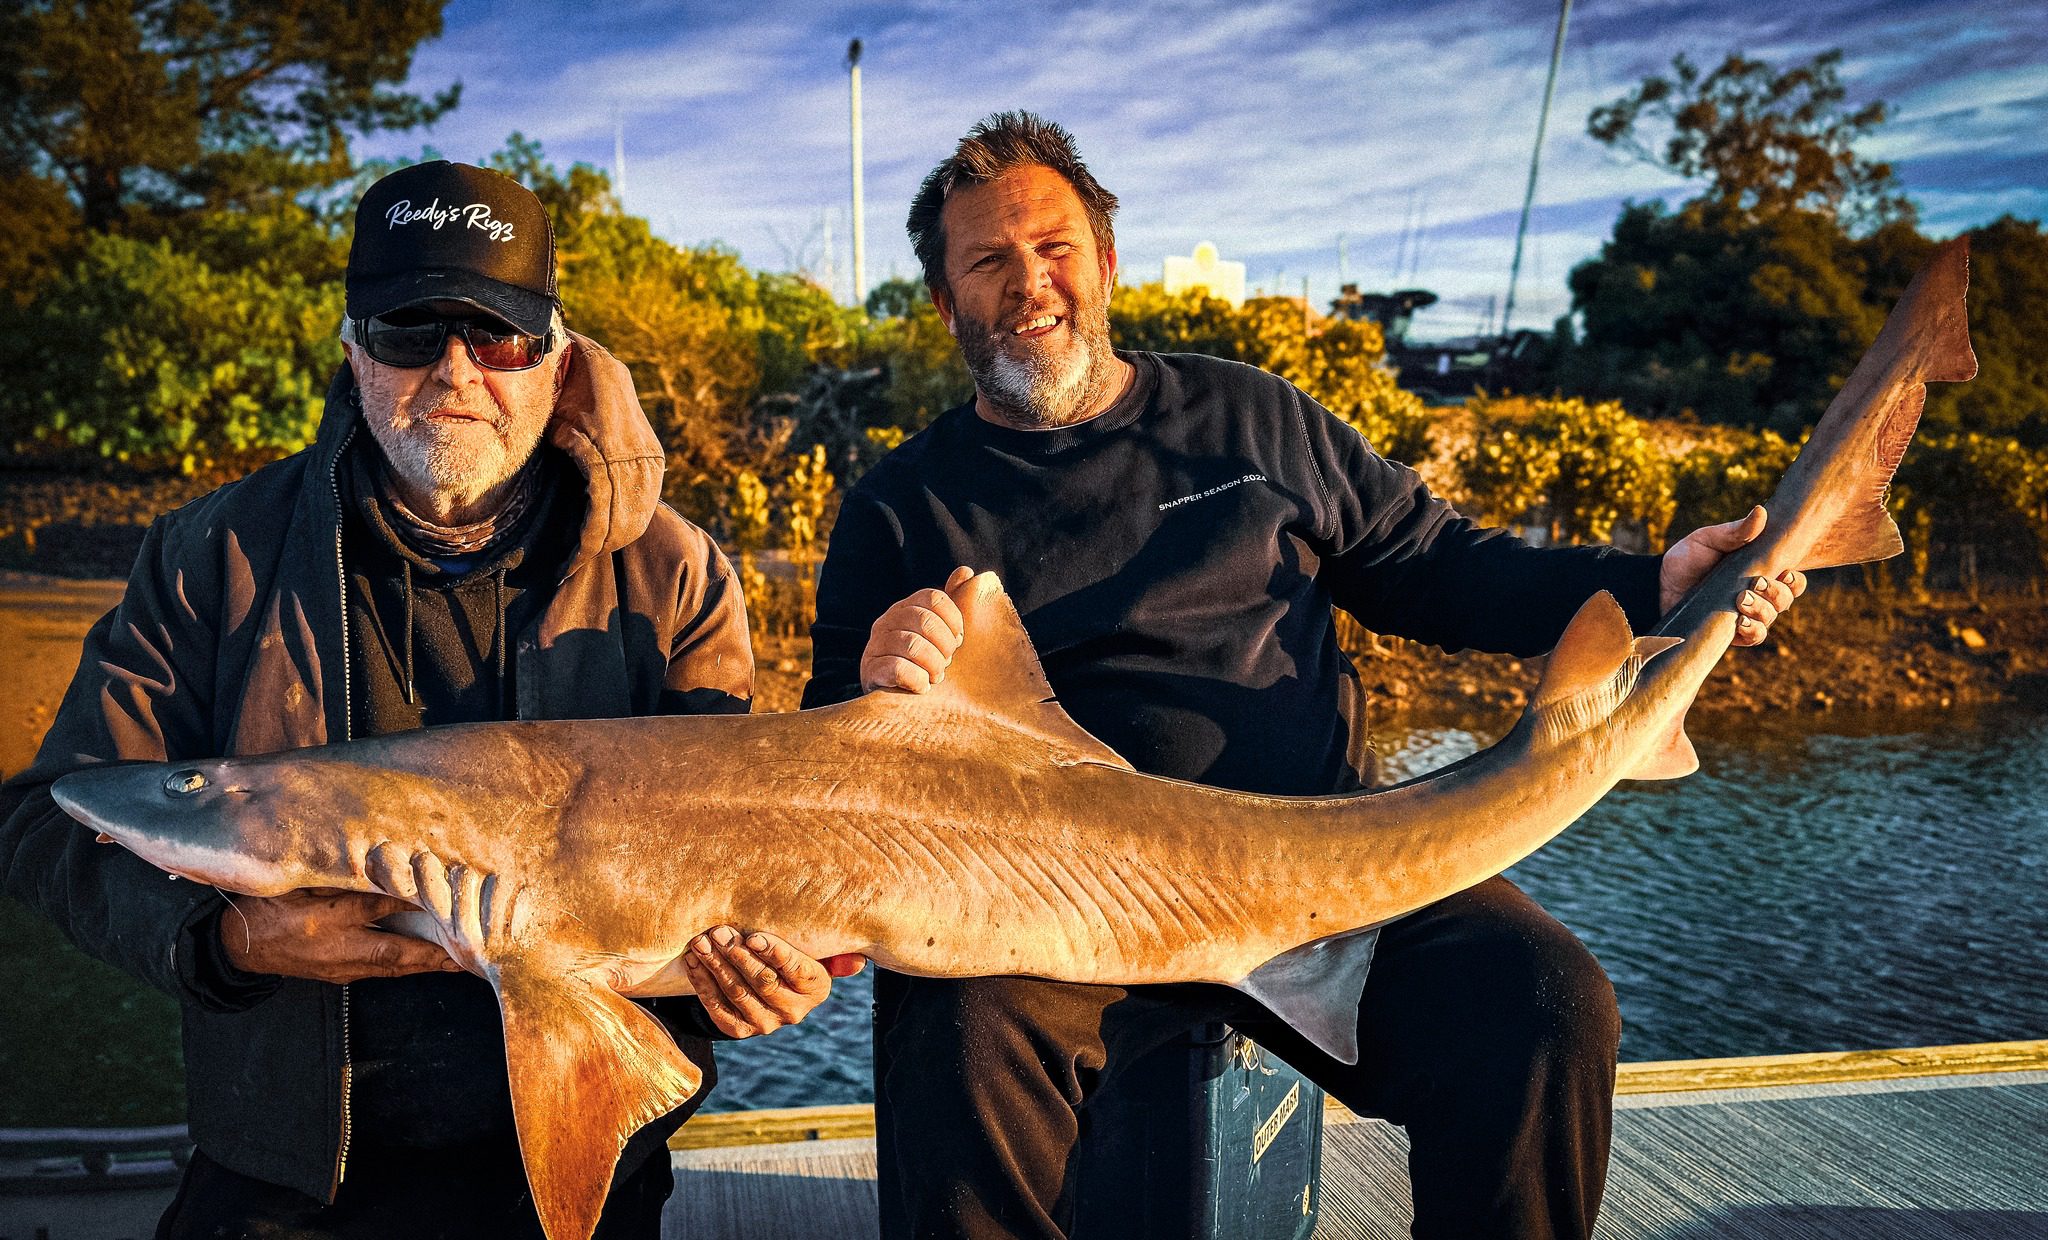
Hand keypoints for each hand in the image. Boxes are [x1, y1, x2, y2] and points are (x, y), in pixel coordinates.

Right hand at [218, 888, 460, 983]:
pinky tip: (426, 963)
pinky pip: (379, 972)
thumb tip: (377, 861)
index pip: (375, 906)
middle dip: (431, 953)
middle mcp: (335, 947)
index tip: (440, 891)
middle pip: (393, 950)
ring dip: (425, 965)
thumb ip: (334, 874)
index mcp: (323, 919)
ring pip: (390, 967)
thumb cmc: (266, 905)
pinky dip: (405, 967)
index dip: (408, 898)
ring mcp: (338, 966)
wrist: (237, 945)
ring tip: (458, 962)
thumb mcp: (296, 882)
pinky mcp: (338, 975)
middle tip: (466, 952)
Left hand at [682, 926, 864, 1038]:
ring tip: (701, 942)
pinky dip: (702, 983)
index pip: (796, 969)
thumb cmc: (793, 957)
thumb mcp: (816, 952)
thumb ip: (835, 953)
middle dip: (738, 955)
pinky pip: (718, 1008)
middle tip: (718, 932)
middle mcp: (794, 1011)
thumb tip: (857, 962)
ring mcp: (766, 1024)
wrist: (769, 990)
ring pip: (737, 993)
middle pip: (763, 982)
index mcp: (816, 987)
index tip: (752, 935)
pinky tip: (692, 961)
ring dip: (716, 966)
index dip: (774, 953)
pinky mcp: (739, 1030)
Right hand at [860, 565, 972, 693]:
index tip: (958, 640)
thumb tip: (966, 572)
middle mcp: (887, 620)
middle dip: (945, 645)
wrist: (893, 695)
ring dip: (934, 666)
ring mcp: (876, 644)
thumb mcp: (939, 632)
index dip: (954, 620)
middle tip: (947, 662)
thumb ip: (952, 603)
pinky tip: (922, 687)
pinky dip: (918, 680)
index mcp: (906, 607)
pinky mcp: (870, 670)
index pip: (935, 598)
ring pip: (913, 645)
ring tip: (936, 676)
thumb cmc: (922, 661)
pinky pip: (899, 669)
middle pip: (925, 620)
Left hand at [1660, 506, 1806, 645]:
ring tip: (1741, 600)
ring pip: (1771, 618)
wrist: (1657, 585)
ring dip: (1762, 610)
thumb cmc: (1686, 559)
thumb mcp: (1708, 540)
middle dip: (1776, 592)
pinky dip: (1753, 631)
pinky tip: (1741, 622)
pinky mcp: (1730, 632)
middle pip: (1785, 599)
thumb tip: (1760, 512)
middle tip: (1754, 583)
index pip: (1791, 580)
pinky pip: (1753, 637)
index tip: (1784, 572)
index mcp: (1759, 571)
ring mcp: (1745, 614)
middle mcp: (1757, 595)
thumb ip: (1734, 531)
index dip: (1794, 579)